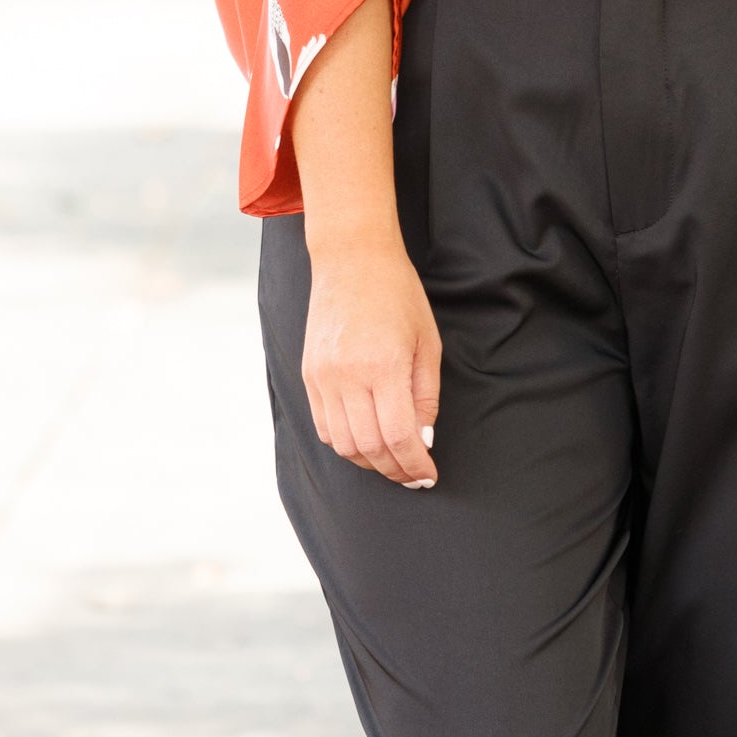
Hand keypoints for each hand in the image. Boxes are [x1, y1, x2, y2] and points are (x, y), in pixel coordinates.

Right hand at [302, 234, 442, 486]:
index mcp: (383, 366)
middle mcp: (347, 376)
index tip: (428, 477)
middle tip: (413, 475)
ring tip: (391, 461)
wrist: (352, 259)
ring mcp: (322, 377)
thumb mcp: (428, 343)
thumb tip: (422, 440)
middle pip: (369, 448)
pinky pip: (323, 425)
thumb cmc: (398, 295)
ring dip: (369, 461)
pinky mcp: (308, 375)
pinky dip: (345, 443)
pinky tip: (365, 441)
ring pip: (342, 443)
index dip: (414, 465)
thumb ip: (425, 396)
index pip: (398, 436)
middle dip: (394, 470)